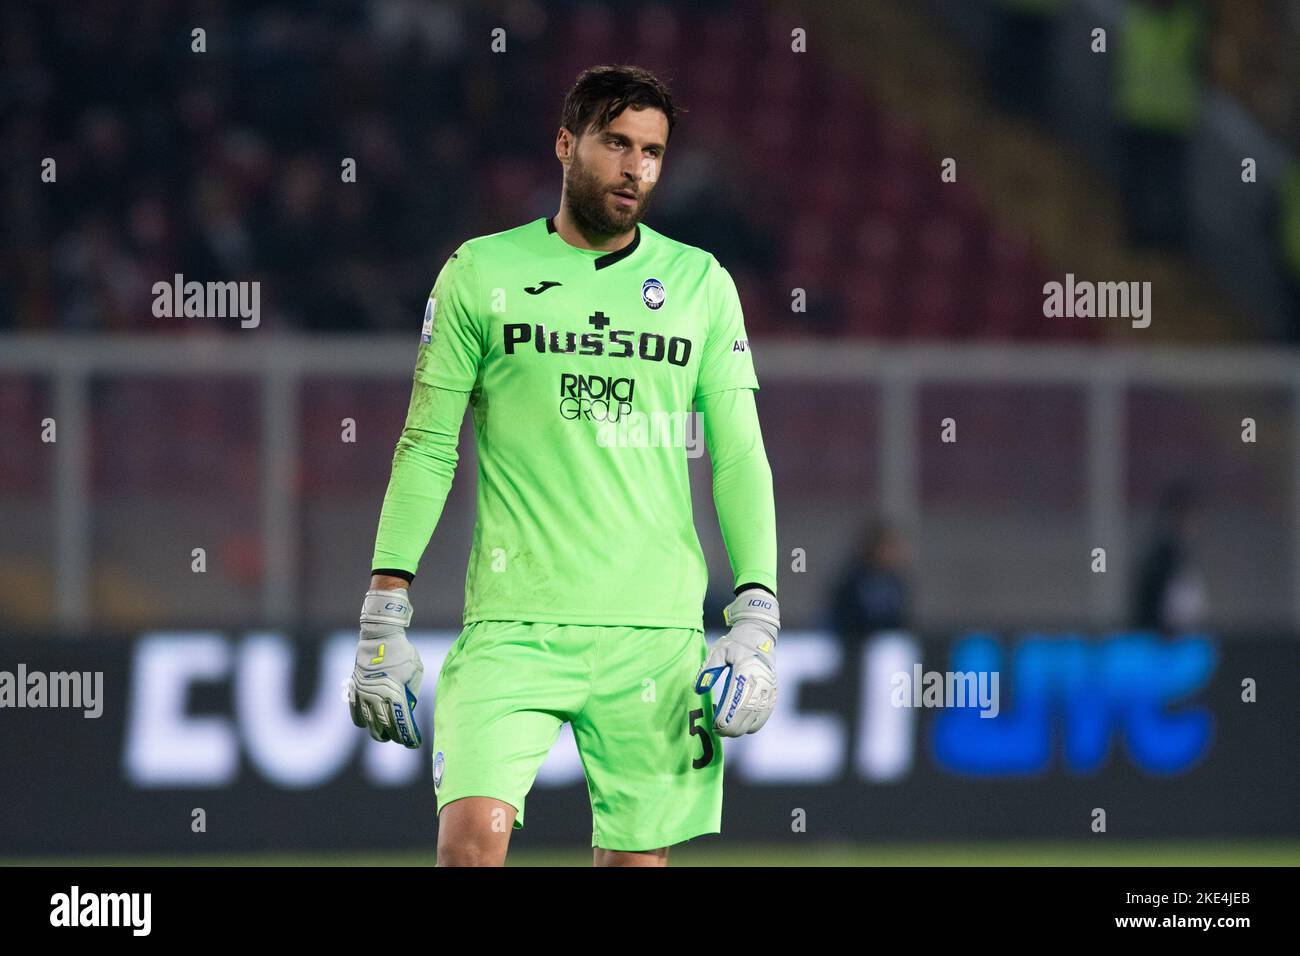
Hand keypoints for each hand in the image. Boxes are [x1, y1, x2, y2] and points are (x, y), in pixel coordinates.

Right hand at [347, 588, 423, 747]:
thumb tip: (406, 707)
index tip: (414, 744)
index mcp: (395, 693)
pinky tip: (368, 724)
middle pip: (385, 727)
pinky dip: (362, 721)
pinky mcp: (354, 689)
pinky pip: (355, 713)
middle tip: (401, 740)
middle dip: (395, 737)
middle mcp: (377, 697)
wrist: (379, 635)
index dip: (408, 736)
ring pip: (368, 724)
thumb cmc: (402, 651)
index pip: (402, 722)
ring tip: (385, 735)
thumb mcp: (415, 671)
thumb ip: (411, 692)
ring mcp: (363, 694)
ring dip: (377, 732)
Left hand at [694, 588, 778, 736]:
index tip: (715, 725)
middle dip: (731, 728)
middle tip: (717, 731)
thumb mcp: (718, 650)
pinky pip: (764, 715)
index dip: (726, 717)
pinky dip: (753, 725)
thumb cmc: (735, 643)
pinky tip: (741, 726)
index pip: (736, 701)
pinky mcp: (773, 692)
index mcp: (746, 670)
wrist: (759, 634)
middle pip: (746, 714)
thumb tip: (698, 689)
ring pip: (756, 718)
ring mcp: (769, 688)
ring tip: (726, 730)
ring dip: (741, 729)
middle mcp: (760, 681)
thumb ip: (708, 670)